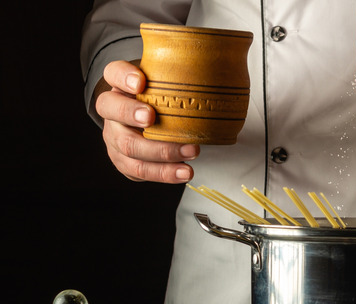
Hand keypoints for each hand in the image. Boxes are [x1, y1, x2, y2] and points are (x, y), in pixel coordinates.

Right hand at [94, 60, 198, 182]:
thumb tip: (227, 63)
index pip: (113, 73)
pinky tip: (184, 172)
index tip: (140, 82)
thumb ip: (184, 75)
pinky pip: (140, 170)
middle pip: (112, 111)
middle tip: (152, 118)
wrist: (147, 125)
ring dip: (160, 151)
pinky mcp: (124, 161)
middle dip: (131, 114)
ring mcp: (115, 137)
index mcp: (120, 86)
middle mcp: (112, 111)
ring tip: (191, 152)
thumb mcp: (167, 83)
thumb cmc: (161, 101)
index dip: (123, 77)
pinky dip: (165, 173)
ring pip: (128, 146)